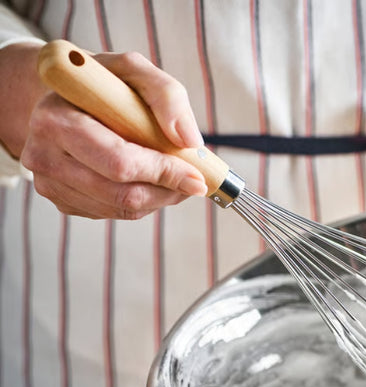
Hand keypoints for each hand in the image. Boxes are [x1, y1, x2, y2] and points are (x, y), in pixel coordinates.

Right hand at [2, 43, 206, 218]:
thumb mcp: (134, 71)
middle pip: (123, 194)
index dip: (164, 173)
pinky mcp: (62, 201)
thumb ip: (167, 96)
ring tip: (172, 176)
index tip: (198, 177)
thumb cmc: (103, 84)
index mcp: (56, 120)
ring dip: (159, 198)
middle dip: (168, 191)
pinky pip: (115, 213)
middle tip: (193, 182)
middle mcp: (44, 156)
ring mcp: (50, 184)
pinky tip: (146, 179)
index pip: (119, 162)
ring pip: (123, 208)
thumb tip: (190, 141)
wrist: (66, 98)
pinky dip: (142, 201)